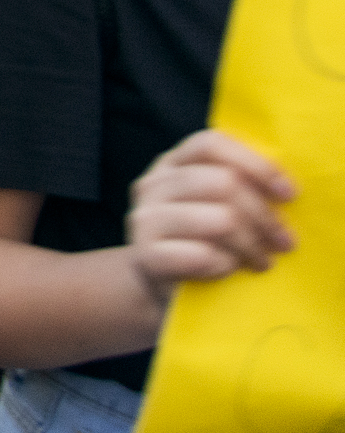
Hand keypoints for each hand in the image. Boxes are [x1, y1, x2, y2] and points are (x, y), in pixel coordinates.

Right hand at [127, 129, 295, 308]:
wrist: (159, 288)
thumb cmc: (199, 243)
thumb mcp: (214, 206)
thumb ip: (236, 187)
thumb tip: (283, 189)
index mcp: (172, 164)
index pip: (211, 144)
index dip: (255, 164)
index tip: (288, 193)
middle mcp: (153, 184)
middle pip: (222, 182)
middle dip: (264, 215)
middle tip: (283, 241)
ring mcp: (145, 218)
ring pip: (219, 220)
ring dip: (251, 244)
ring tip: (262, 261)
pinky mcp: (146, 254)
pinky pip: (204, 255)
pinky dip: (226, 266)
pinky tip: (229, 271)